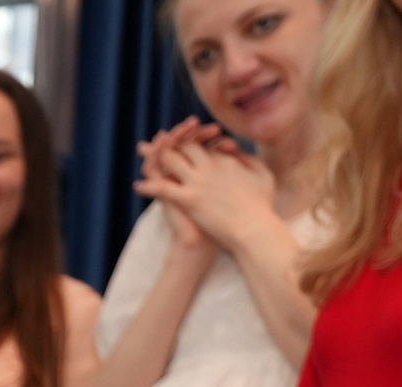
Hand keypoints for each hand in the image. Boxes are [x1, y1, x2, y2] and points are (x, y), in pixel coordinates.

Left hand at [138, 134, 279, 254]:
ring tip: (143, 158)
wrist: (254, 230)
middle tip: (152, 144)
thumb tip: (239, 153)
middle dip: (168, 143)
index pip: (203, 144)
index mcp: (225, 160)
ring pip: (170, 161)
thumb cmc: (262, 207)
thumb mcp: (263, 176)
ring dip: (155, 158)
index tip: (180, 143)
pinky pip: (163, 188)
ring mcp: (199, 182)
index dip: (190, 141)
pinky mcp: (190, 199)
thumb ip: (250, 160)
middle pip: (183, 147)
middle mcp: (210, 166)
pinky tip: (138, 187)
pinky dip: (149, 186)